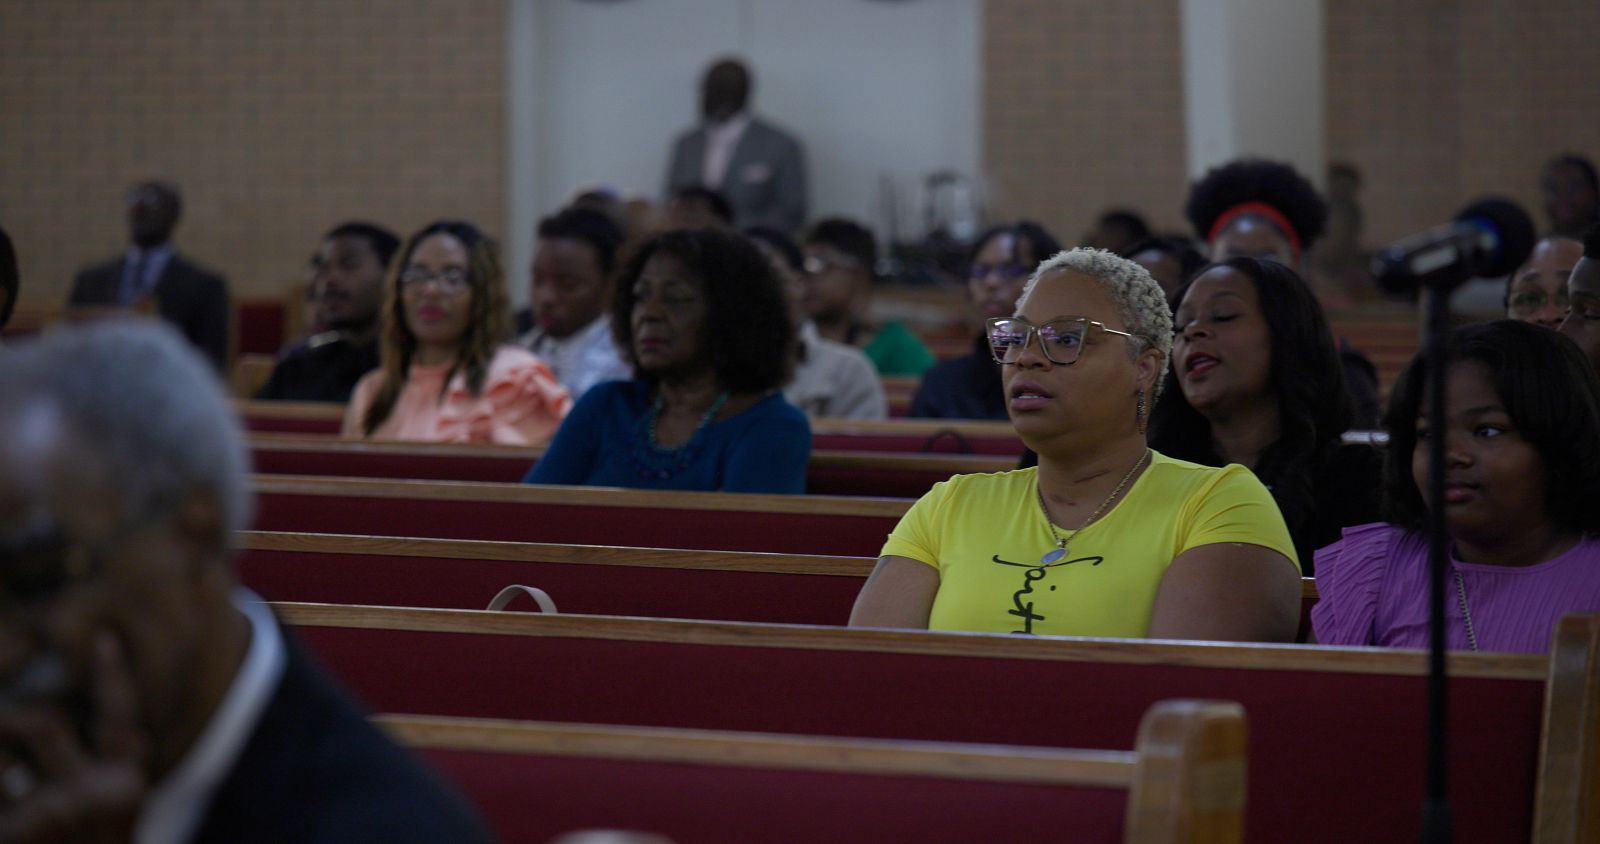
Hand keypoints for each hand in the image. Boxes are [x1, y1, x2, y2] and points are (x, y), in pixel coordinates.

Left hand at [0, 632, 148, 842]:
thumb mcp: (119, 818)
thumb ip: (116, 777)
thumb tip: (127, 739)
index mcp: (126, 785)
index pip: (120, 717)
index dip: (112, 676)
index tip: (104, 639)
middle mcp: (92, 794)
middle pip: (48, 725)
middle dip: (13, 717)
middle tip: (0, 716)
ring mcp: (48, 815)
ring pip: (2, 755)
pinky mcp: (12, 832)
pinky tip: (0, 803)